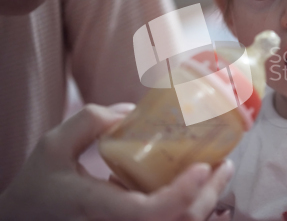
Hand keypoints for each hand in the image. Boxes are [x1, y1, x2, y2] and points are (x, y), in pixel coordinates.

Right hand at [0, 103, 233, 220]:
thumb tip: (132, 111)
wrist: (27, 219)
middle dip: (209, 194)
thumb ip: (88, 122)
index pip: (149, 212)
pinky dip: (192, 206)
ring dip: (206, 201)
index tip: (203, 166)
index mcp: (99, 209)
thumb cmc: (39, 186)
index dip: (182, 193)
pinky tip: (199, 185)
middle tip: (224, 163)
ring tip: (219, 170)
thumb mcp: (53, 146)